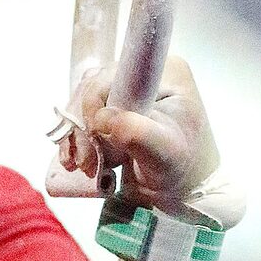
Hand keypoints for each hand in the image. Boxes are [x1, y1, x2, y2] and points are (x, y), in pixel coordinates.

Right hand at [60, 56, 219, 209]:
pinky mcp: (114, 108)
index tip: (96, 134)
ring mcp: (127, 91)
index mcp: (165, 72)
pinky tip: (79, 160)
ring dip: (78, 138)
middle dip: (85, 127)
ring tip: (87, 166)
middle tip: (88, 162)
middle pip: (94, 89)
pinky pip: (83, 117)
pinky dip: (77, 140)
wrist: (183, 188)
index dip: (95, 100)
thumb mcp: (165, 154)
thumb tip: (102, 119)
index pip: (116, 72)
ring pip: (84, 105)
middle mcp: (144, 74)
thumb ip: (138, 134)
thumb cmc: (183, 168)